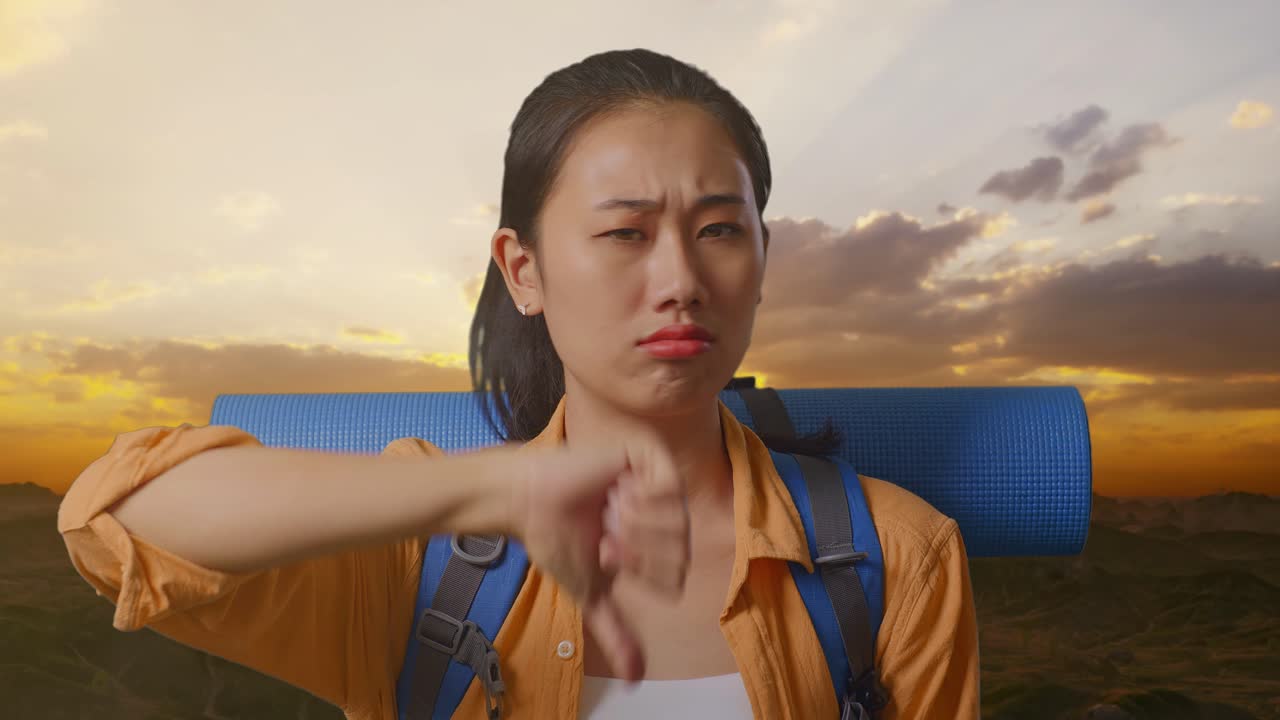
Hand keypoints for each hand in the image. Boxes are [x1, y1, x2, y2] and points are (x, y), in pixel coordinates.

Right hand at [508, 431, 690, 680]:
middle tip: (605, 536)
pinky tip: (614, 494)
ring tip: (607, 514)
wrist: (530, 505)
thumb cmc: (557, 542)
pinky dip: (637, 500)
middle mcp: (662, 511)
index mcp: (656, 541)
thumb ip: (617, 632)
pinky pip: (668, 487)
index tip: (605, 556)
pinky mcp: (646, 455)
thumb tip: (635, 679)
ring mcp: (656, 481)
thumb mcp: (593, 593)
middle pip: (682, 549)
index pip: (677, 573)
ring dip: (634, 525)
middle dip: (637, 550)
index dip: (640, 573)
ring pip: (678, 520)